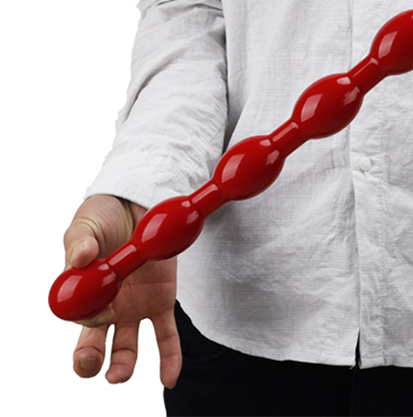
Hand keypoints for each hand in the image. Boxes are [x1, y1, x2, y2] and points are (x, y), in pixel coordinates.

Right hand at [63, 195, 180, 386]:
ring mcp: (134, 306)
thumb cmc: (104, 214)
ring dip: (123, 366)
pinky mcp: (161, 301)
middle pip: (95, 344)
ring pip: (127, 347)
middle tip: (93, 363)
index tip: (100, 312)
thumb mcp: (87, 222)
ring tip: (119, 376)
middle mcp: (107, 304)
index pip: (80, 316)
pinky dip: (169, 357)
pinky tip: (170, 377)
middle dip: (90, 360)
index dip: (88, 319)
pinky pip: (166, 336)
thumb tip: (79, 258)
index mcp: (83, 290)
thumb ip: (80, 241)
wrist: (138, 199)